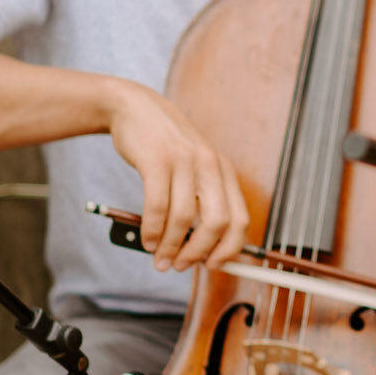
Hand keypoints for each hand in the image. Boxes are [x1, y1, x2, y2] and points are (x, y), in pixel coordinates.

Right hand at [105, 83, 249, 273]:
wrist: (136, 108)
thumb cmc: (164, 147)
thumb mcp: (193, 167)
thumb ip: (200, 200)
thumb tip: (197, 248)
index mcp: (224, 172)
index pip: (240, 220)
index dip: (229, 249)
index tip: (213, 266)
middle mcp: (210, 166)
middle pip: (217, 223)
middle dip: (199, 252)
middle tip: (181, 266)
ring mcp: (185, 161)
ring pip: (184, 218)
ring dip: (169, 246)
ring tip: (159, 259)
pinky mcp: (157, 160)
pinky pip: (157, 205)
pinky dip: (151, 230)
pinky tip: (147, 240)